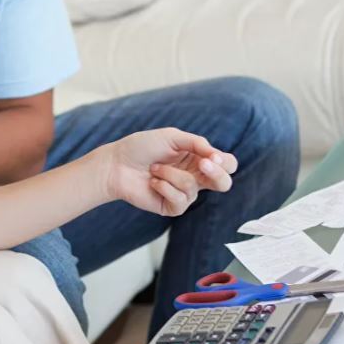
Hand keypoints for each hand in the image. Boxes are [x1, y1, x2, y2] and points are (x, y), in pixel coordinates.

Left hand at [100, 128, 237, 216]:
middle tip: (202, 165)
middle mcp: (195, 176)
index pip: (227, 164)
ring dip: (172, 174)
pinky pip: (180, 201)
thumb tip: (217, 156)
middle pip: (224, 183)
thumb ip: (197, 143)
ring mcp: (184, 193)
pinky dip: (165, 187)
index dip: (224, 163)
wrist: (117, 164)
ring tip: (154, 169)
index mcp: (198, 158)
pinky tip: (153, 182)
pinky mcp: (171, 207)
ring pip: (194, 188)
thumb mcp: (171, 137)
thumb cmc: (142, 147)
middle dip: (216, 174)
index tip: (209, 158)